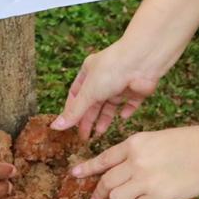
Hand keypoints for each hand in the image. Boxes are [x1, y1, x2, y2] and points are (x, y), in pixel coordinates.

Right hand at [51, 39, 173, 139]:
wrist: (142, 61)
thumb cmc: (111, 70)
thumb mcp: (89, 92)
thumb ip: (75, 112)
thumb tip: (56, 126)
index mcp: (89, 72)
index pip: (76, 93)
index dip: (72, 110)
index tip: (69, 126)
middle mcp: (104, 77)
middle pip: (93, 102)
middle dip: (88, 119)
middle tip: (85, 136)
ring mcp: (120, 83)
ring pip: (111, 105)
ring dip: (105, 118)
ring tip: (100, 132)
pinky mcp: (136, 90)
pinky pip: (130, 103)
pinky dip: (127, 111)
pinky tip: (123, 117)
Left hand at [70, 125, 198, 198]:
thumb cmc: (189, 143)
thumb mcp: (157, 138)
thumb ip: (136, 153)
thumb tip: (121, 172)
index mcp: (135, 142)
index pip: (104, 158)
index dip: (88, 168)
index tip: (75, 174)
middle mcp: (135, 160)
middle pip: (107, 182)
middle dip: (98, 193)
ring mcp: (145, 180)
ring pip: (117, 198)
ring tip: (134, 197)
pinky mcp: (157, 197)